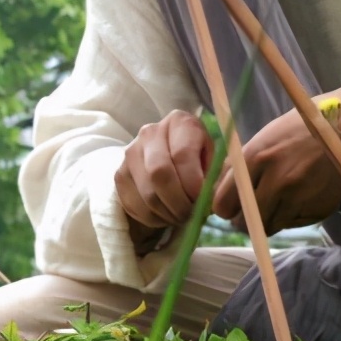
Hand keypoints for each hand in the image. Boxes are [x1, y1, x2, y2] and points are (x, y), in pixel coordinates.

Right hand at [115, 110, 213, 252]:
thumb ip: (220, 176)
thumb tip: (218, 198)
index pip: (182, 155)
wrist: (168, 158)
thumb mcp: (215, 161)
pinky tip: (166, 214)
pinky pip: (136, 205)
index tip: (204, 202)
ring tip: (182, 216)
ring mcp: (130, 153)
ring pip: (148, 194)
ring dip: (168, 213)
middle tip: (192, 215)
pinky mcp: (120, 175)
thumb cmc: (199, 161)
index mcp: (179, 122)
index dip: (195, 185)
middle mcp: (150, 132)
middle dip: (180, 203)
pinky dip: (154, 218)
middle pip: (160, 174)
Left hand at [212, 109, 340, 233]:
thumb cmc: (305, 128)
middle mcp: (275, 180)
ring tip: (280, 201)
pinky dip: (292, 216)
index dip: (225, 207)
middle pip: (245, 222)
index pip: (222, 202)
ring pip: (269, 227)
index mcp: (255, 157)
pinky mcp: (318, 209)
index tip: (231, 205)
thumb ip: (241, 164)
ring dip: (269, 219)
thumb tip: (217, 189)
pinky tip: (302, 196)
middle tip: (253, 210)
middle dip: (245, 219)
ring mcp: (298, 197)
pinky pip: (293, 224)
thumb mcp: (266, 137)